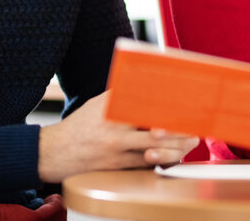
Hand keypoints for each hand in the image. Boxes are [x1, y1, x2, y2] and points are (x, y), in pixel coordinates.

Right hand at [36, 91, 199, 182]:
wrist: (54, 154)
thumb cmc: (79, 126)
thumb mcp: (97, 104)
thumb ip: (120, 95)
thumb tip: (144, 81)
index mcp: (112, 111)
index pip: (145, 105)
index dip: (167, 105)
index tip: (185, 103)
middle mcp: (115, 131)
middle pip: (154, 130)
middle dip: (178, 130)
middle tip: (195, 127)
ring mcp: (116, 152)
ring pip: (153, 151)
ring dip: (175, 148)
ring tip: (189, 143)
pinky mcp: (116, 168)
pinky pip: (144, 166)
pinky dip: (160, 161)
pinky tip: (172, 157)